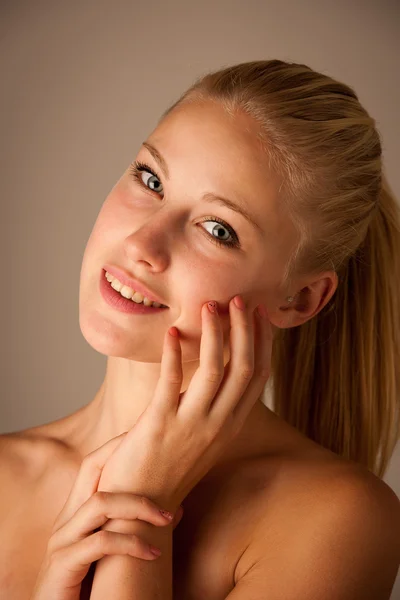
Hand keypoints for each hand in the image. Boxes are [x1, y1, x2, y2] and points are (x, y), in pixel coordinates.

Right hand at [30, 434, 182, 599]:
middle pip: (91, 468)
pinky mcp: (62, 565)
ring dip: (139, 506)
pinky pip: (100, 544)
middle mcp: (66, 519)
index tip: (148, 437)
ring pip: (100, 503)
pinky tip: (154, 553)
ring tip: (167, 517)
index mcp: (76, 512)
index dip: (118, 446)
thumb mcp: (113, 551)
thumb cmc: (88, 584)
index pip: (93, 464)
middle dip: (125, 456)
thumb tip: (178, 506)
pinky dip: (131, 544)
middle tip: (162, 458)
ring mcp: (61, 540)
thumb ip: (136, 527)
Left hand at [98, 296, 271, 512]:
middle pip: (244, 368)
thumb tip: (220, 369)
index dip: (263, 342)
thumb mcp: (205, 437)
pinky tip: (173, 333)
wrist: (142, 503)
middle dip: (244, 329)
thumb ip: (215, 406)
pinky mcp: (160, 424)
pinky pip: (171, 381)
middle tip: (238, 299)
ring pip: (215, 370)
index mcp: (232, 424)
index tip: (261, 313)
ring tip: (209, 306)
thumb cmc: (171, 464)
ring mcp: (191, 424)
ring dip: (216, 334)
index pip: (258, 376)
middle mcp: (219, 424)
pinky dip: (174, 354)